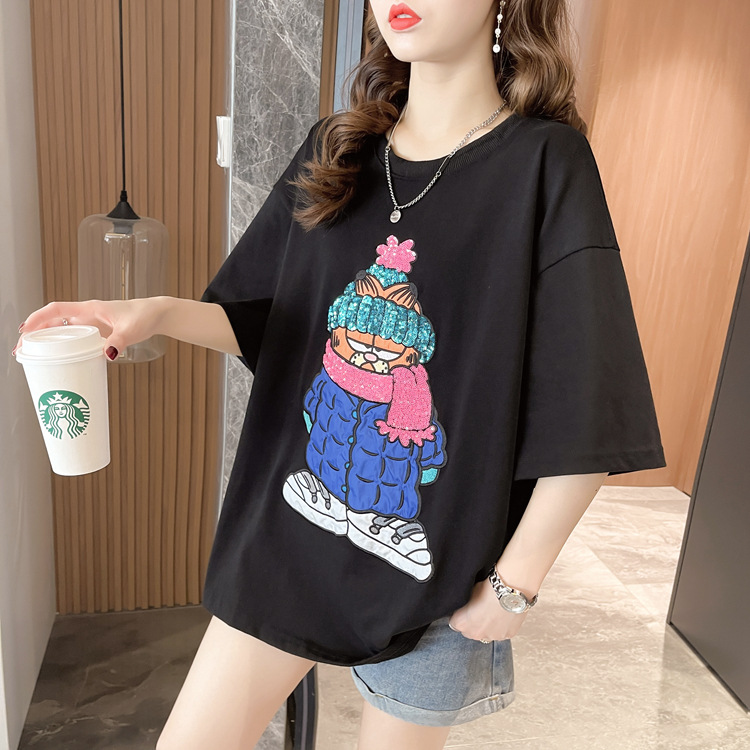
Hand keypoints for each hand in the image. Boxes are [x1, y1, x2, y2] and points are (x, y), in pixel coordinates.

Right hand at [13, 298, 164, 360]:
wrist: (157, 315)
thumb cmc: (145, 316)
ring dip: (46, 340)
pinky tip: (57, 358)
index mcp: (90, 309)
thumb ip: (120, 341)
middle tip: (21, 350)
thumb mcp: (132, 329)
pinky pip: (74, 338)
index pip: (56, 309)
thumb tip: (107, 354)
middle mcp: (86, 315)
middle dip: (35, 334)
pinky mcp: (97, 333)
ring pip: (61, 330)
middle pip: (53, 321)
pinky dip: (62, 346)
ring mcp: (91, 324)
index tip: (24, 330)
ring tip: (31, 356)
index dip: (38, 318)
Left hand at [448, 576, 531, 641]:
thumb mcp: (470, 593)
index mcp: (462, 624)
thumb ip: (466, 604)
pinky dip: (500, 627)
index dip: (459, 616)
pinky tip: (503, 615)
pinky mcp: (507, 636)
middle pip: (469, 632)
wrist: (511, 590)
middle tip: (479, 611)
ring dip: (487, 627)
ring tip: (493, 613)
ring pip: (485, 634)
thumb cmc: (489, 589)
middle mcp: (476, 634)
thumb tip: (468, 606)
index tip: (463, 610)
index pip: (454, 624)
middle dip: (472, 624)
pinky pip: (499, 633)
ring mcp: (492, 637)